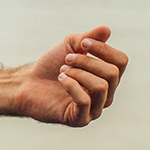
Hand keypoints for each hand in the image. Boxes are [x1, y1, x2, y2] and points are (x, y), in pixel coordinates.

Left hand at [11, 26, 128, 126]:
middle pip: (112, 73)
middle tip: (67, 59)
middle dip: (86, 61)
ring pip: (101, 87)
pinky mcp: (80, 119)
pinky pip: (84, 101)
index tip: (82, 43)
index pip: (121, 61)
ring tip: (62, 71)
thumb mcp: (70, 45)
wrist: (28, 83)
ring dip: (78, 73)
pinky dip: (71, 85)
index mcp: (108, 77)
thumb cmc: (51, 65)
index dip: (103, 49)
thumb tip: (107, 30)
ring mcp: (95, 109)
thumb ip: (89, 38)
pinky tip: (60, 80)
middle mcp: (107, 94)